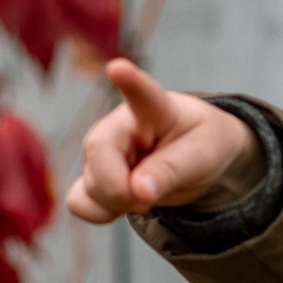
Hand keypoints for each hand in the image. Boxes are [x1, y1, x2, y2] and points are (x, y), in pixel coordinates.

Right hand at [65, 59, 262, 224]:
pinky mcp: (94, 177)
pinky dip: (100, 214)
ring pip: (89, 186)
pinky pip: (79, 203)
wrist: (196, 156)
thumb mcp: (202, 155)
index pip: (141, 93)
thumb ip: (171, 170)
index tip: (118, 68)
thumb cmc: (201, 144)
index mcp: (154, 108)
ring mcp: (101, 152)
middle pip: (97, 153)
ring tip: (148, 196)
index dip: (130, 81)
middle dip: (120, 188)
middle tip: (150, 198)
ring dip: (117, 204)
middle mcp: (118, 125)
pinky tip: (124, 206)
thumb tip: (138, 191)